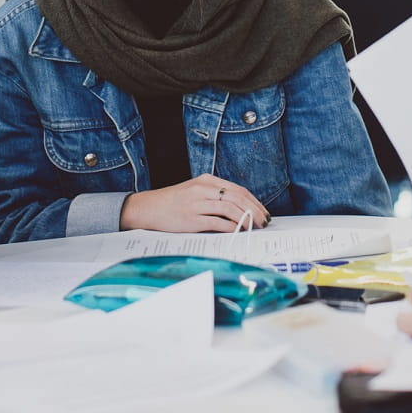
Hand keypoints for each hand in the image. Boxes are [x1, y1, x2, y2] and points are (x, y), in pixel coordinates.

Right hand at [119, 173, 269, 231]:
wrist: (148, 208)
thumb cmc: (172, 202)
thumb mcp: (194, 191)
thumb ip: (215, 196)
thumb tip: (241, 210)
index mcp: (205, 180)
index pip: (238, 189)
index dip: (254, 202)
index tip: (263, 212)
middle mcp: (202, 189)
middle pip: (237, 198)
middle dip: (254, 211)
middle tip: (264, 222)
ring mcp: (197, 203)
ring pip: (230, 209)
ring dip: (246, 219)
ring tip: (254, 228)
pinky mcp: (192, 218)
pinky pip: (218, 222)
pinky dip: (232, 227)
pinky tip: (238, 232)